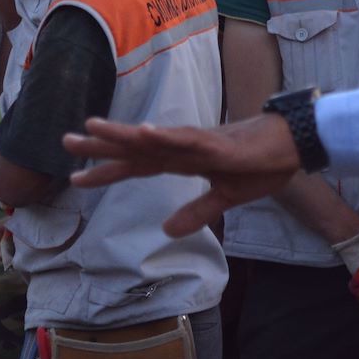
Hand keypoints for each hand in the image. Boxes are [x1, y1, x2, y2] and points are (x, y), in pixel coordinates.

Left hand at [64, 113, 299, 237]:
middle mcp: (182, 147)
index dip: (107, 171)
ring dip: (123, 133)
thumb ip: (196, 214)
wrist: (292, 147)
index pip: (137, 165)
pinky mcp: (216, 144)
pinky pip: (186, 139)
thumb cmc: (261, 165)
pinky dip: (164, 135)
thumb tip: (166, 231)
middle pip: (134, 147)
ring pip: (152, 137)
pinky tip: (143, 132)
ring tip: (93, 126)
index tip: (76, 178)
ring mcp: (197, 143)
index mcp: (182, 161)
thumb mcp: (225, 198)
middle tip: (65, 142)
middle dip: (100, 145)